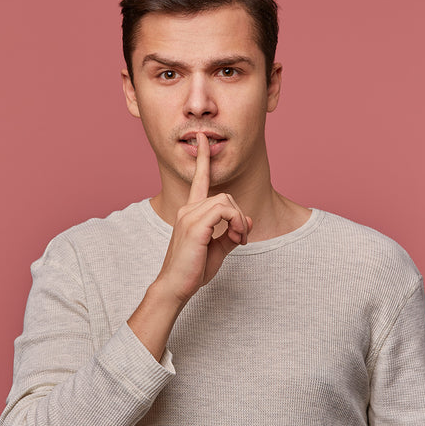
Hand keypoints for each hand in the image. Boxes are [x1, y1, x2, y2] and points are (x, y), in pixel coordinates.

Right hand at [155, 132, 252, 303]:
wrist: (176, 286)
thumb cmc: (193, 270)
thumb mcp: (218, 249)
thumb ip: (232, 233)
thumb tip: (248, 220)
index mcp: (190, 211)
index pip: (199, 179)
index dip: (203, 158)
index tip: (204, 139)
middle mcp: (188, 209)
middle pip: (225, 195)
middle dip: (240, 216)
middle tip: (241, 237)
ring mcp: (189, 215)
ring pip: (227, 201)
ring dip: (240, 221)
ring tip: (238, 240)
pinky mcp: (195, 225)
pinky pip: (225, 211)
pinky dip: (237, 224)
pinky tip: (235, 238)